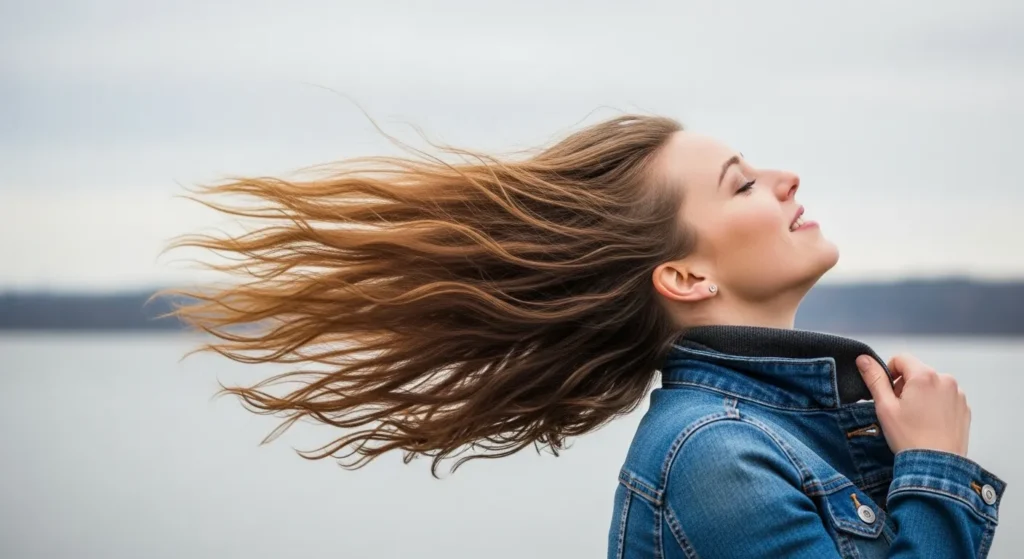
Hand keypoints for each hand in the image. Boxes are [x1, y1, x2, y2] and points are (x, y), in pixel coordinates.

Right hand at [856, 353, 970, 456]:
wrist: (936, 465)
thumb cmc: (910, 438)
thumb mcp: (885, 406)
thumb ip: (874, 378)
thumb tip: (863, 359)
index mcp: (924, 376)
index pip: (901, 359)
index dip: (889, 373)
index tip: (888, 392)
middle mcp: (945, 380)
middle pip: (917, 372)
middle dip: (905, 385)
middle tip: (900, 409)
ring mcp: (957, 394)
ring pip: (931, 385)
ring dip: (921, 395)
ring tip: (916, 418)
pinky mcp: (964, 408)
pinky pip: (945, 397)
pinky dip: (935, 405)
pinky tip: (929, 423)